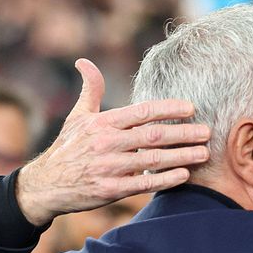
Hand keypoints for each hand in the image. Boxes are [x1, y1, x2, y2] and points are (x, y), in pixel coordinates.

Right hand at [16, 59, 211, 225]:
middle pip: (153, 135)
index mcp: (103, 123)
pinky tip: (184, 175)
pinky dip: (165, 180)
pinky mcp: (110, 190)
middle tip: (207, 132)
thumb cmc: (67, 148)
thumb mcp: (77, 117)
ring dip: (181, 156)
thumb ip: (90, 90)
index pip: (142, 112)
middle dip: (184, 133)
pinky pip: (144, 184)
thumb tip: (84, 62)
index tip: (191, 108)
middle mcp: (107, 143)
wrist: (45, 185)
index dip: (168, 109)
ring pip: (153, 160)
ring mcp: (109, 168)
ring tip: (203, 153)